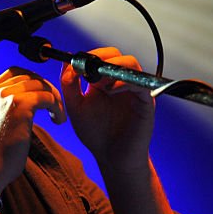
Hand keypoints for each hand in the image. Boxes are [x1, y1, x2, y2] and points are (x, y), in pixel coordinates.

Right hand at [0, 67, 65, 190]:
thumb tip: (27, 109)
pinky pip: (47, 97)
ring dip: (55, 99)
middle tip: (55, 106)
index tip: (43, 95)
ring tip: (58, 115)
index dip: (33, 81)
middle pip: (30, 76)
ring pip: (41, 85)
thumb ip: (5, 110)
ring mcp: (7, 96)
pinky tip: (58, 120)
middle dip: (47, 88)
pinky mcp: (20, 105)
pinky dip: (57, 108)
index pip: (15, 73)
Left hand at [60, 47, 154, 172]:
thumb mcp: (76, 107)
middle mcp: (121, 83)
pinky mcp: (145, 101)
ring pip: (131, 64)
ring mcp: (134, 90)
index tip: (77, 64)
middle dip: (102, 58)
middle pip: (118, 55)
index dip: (90, 55)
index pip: (102, 56)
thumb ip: (69, 84)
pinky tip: (111, 91)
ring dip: (113, 68)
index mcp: (105, 81)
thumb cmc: (96, 134)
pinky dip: (124, 82)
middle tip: (88, 71)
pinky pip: (140, 82)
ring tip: (99, 84)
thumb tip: (66, 60)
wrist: (112, 158)